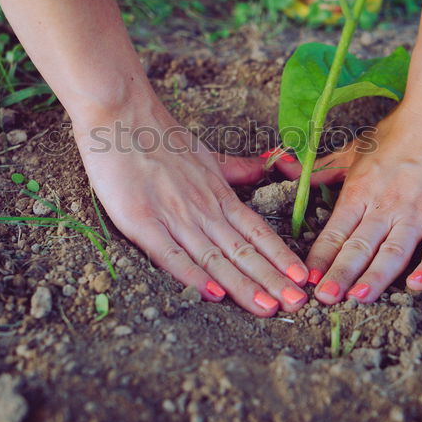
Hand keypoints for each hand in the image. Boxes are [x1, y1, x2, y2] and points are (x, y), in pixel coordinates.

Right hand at [74, 99, 308, 315]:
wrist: (120, 114)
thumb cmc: (159, 135)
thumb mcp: (208, 154)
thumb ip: (239, 169)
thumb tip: (276, 162)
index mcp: (217, 194)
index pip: (256, 231)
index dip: (279, 256)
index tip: (302, 279)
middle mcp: (201, 208)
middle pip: (242, 250)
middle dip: (271, 280)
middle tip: (298, 305)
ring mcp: (172, 215)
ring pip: (214, 257)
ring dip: (242, 285)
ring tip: (268, 308)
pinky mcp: (141, 221)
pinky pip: (170, 254)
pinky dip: (192, 275)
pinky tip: (213, 294)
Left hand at [302, 97, 421, 303]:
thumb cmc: (399, 134)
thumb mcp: (354, 151)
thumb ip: (319, 169)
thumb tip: (277, 164)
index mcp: (360, 192)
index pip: (335, 231)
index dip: (320, 256)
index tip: (305, 279)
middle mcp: (386, 205)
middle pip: (359, 246)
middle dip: (340, 273)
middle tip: (324, 299)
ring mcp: (418, 212)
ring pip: (393, 251)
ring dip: (375, 276)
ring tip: (358, 298)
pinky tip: (416, 287)